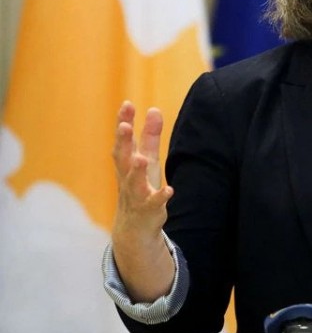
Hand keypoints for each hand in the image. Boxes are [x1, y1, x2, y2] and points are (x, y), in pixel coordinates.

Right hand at [111, 101, 172, 245]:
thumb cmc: (140, 187)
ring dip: (137, 171)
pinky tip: (169, 190)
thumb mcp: (148, 159)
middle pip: (123, 158)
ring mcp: (136, 195)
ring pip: (134, 182)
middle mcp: (127, 177)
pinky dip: (160, 196)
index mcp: (126, 163)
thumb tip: (154, 109)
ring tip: (141, 159)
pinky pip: (154, 203)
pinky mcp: (149, 210)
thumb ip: (150, 136)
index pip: (123, 140)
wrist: (134, 228)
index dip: (124, 122)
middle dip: (123, 142)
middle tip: (125, 126)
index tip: (127, 104)